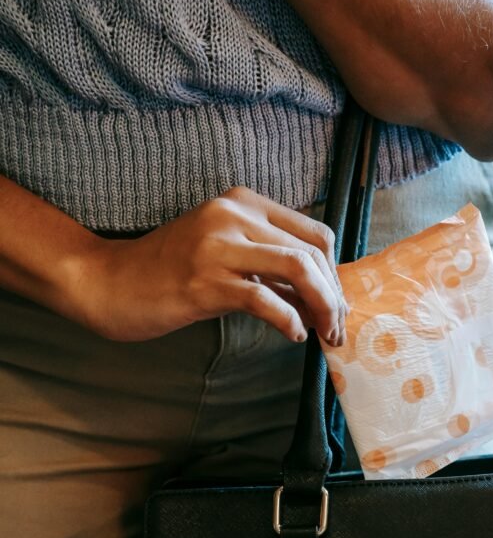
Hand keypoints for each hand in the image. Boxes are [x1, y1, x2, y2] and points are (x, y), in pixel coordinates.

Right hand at [75, 186, 346, 344]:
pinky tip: (293, 335)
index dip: (335, 274)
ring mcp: (218, 245)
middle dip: (334, 296)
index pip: (314, 234)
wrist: (111, 283)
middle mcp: (233, 215)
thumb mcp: (225, 255)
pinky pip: (264, 299)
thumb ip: (268, 266)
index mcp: (243, 202)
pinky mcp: (204, 280)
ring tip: (323, 334)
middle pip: (312, 252)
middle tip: (336, 330)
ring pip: (297, 268)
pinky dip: (288, 320)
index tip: (335, 306)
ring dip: (322, 307)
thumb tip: (320, 296)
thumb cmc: (169, 274)